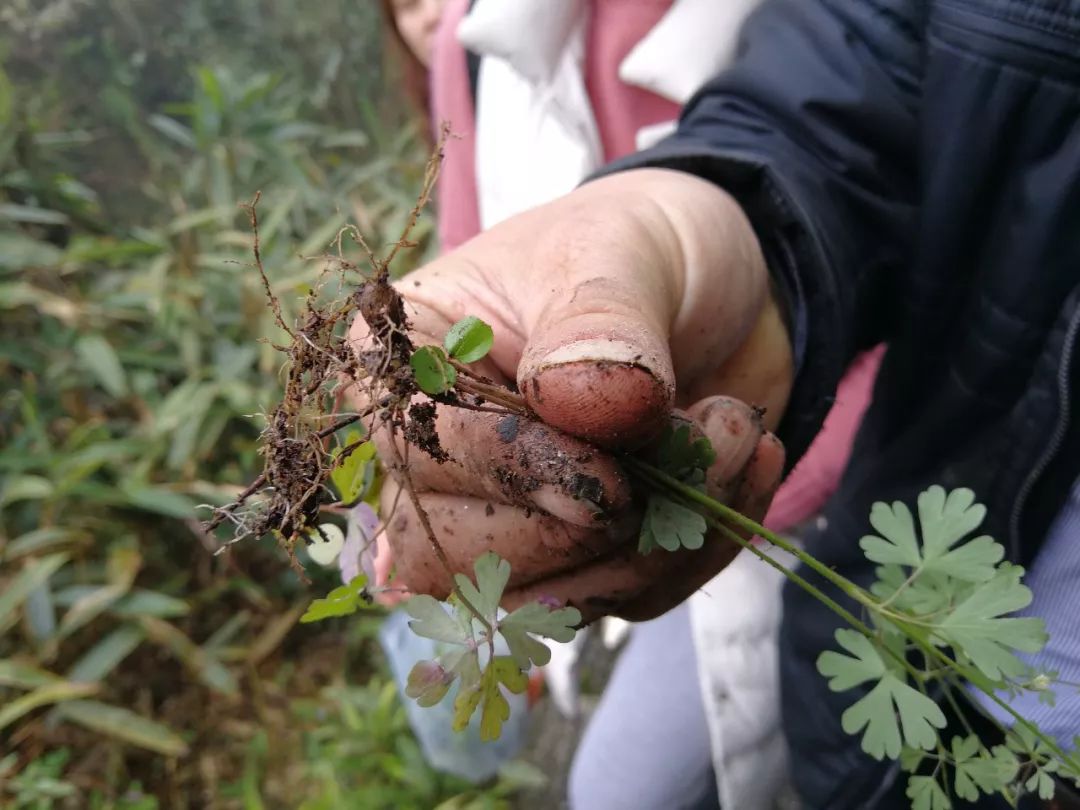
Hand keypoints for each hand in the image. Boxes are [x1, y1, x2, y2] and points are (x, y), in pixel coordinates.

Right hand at [351, 168, 793, 621]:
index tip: (614, 466)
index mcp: (411, 359)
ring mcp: (505, 513)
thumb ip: (599, 321)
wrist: (717, 285)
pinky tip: (745, 466)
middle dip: (597, 523)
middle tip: (709, 432)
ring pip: (545, 599)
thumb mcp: (620, 252)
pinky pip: (624, 598)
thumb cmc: (641, 246)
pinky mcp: (580, 551)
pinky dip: (698, 548)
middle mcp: (440, 450)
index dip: (514, 469)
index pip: (418, 448)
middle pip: (461, 556)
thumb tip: (579, 402)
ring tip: (737, 434)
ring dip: (661, 543)